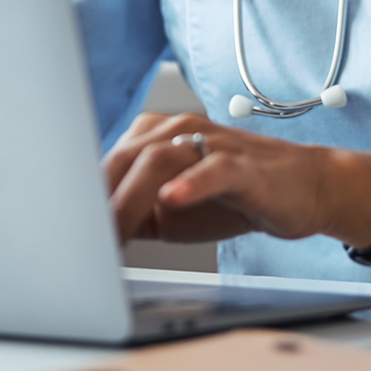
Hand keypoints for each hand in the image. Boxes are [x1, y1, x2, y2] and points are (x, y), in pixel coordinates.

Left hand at [102, 112, 370, 246]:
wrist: (305, 188)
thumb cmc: (235, 195)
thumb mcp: (173, 209)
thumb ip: (134, 214)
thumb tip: (89, 237)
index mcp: (156, 137)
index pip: (108, 164)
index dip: (83, 197)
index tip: (65, 231)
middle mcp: (179, 131)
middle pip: (126, 158)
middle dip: (99, 198)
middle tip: (82, 238)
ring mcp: (212, 144)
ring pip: (161, 160)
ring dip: (131, 197)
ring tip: (114, 228)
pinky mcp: (244, 164)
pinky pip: (213, 168)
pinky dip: (189, 184)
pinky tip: (170, 199)